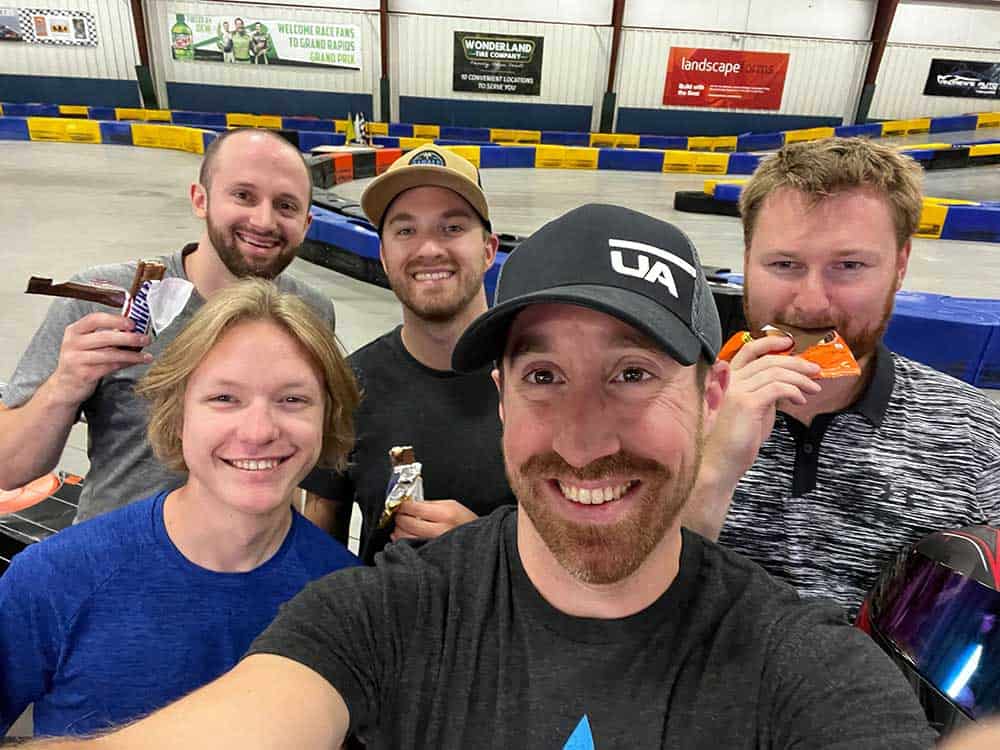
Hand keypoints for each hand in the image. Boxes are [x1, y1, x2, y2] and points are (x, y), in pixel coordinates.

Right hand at [50, 312, 151, 403]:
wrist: (65, 386)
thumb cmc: (81, 361)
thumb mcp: (87, 344)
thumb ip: (106, 335)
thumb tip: (135, 330)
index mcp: (74, 330)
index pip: (95, 319)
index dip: (115, 320)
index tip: (132, 323)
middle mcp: (73, 343)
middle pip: (105, 337)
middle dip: (129, 338)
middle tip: (145, 339)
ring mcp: (76, 359)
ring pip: (110, 354)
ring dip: (132, 355)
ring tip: (146, 356)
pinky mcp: (84, 374)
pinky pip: (110, 367)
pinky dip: (126, 364)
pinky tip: (136, 362)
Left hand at [390, 499, 477, 541]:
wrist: (478, 542)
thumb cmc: (467, 524)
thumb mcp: (453, 505)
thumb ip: (431, 504)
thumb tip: (411, 503)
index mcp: (446, 514)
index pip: (414, 507)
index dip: (403, 505)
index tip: (401, 505)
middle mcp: (439, 530)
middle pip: (406, 522)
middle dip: (399, 517)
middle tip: (399, 514)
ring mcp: (434, 545)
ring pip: (404, 537)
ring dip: (398, 530)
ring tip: (401, 525)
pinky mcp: (430, 555)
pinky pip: (409, 548)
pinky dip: (401, 541)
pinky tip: (404, 536)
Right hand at [703, 334, 821, 484]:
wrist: (722, 462)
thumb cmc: (736, 439)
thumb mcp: (753, 409)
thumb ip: (764, 392)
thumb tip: (787, 383)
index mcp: (729, 379)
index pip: (749, 350)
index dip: (770, 342)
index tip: (790, 343)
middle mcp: (730, 381)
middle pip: (768, 359)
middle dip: (796, 362)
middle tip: (814, 369)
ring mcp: (736, 391)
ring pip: (775, 372)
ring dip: (800, 378)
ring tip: (813, 388)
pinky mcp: (747, 404)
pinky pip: (777, 388)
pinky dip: (794, 390)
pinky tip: (800, 399)